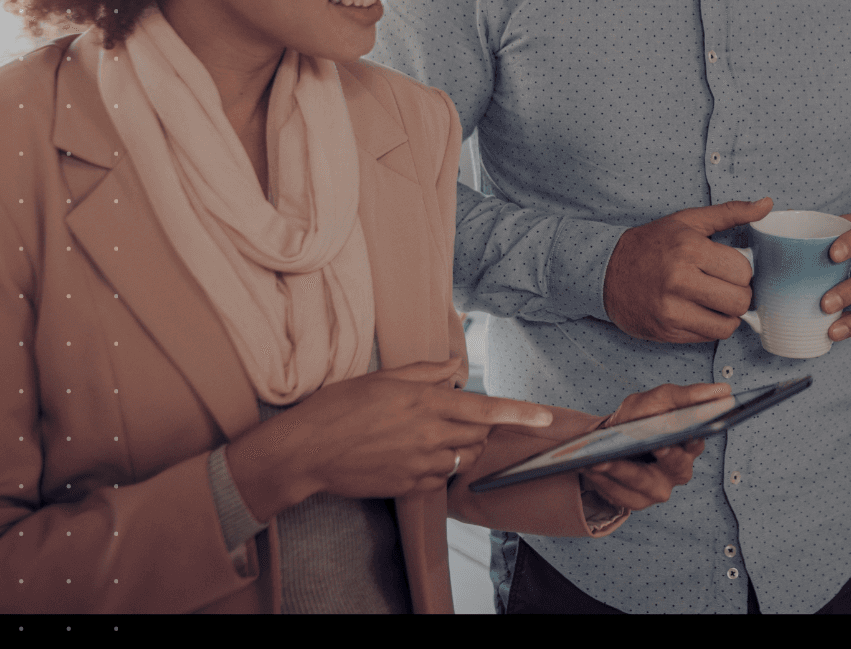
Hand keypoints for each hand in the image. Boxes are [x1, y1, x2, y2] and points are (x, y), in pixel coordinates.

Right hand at [225, 356, 553, 521]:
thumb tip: (454, 365)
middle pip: (478, 435)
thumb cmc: (338, 409)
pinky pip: (440, 476)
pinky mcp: (410, 486)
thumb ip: (424, 373)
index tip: (544, 416)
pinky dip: (437, 465)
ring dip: (459, 446)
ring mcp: (421, 464)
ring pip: (463, 457)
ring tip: (426, 433)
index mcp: (425, 403)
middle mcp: (430, 435)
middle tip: (448, 413)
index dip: (519, 413)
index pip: (486, 409)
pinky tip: (410, 453)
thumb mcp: (381, 378)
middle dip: (477, 425)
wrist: (306, 452)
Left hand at [578, 383, 726, 510]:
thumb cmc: (639, 418)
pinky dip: (606, 480)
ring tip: (600, 459)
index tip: (685, 433)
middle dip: (664, 456)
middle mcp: (679, 470)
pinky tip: (592, 467)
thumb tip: (723, 390)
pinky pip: (622, 494)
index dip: (692, 438)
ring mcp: (659, 489)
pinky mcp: (636, 501)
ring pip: (644, 483)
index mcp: (690, 444)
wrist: (609, 439)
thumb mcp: (658, 399)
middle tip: (652, 446)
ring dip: (622, 469)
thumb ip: (686, 396)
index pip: (697, 441)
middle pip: (676, 467)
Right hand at [604, 198, 773, 342]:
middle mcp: (679, 280)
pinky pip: (708, 337)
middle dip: (739, 294)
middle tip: (725, 286)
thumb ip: (730, 212)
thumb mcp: (688, 221)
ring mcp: (671, 309)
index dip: (741, 271)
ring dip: (727, 314)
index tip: (729, 268)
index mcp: (689, 249)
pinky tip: (699, 312)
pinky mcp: (666, 331)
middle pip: (739, 301)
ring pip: (727, 324)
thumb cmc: (651, 244)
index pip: (743, 271)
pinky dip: (710, 326)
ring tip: (715, 301)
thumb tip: (767, 205)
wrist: (606, 271)